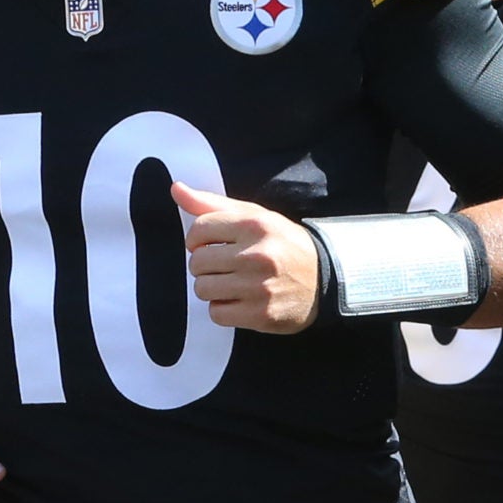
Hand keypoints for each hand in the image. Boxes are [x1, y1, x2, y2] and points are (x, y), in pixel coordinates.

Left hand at [173, 184, 320, 331]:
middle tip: (226, 266)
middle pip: (198, 262)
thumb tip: (176, 189)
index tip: (210, 245)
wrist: (325, 279)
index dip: (197, 240)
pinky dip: (223, 308)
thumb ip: (213, 204)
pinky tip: (240, 300)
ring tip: (233, 283)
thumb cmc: (283, 245)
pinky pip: (217, 312)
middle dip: (206, 266)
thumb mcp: (255, 217)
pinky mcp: (260, 314)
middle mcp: (258, 254)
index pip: (199, 230)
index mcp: (256, 225)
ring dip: (213, 288)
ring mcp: (259, 286)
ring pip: (203, 288)